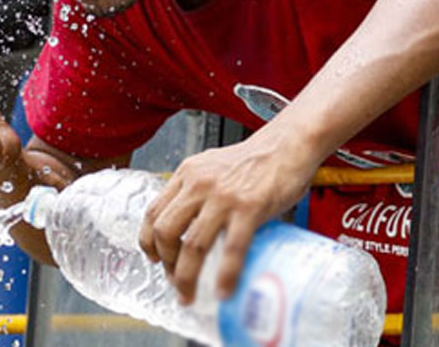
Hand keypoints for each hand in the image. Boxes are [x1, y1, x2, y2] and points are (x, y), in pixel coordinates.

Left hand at [137, 128, 318, 304]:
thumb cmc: (256, 159)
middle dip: (166, 262)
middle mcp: (200, 184)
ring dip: (187, 277)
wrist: (289, 143)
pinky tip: (223, 290)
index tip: (154, 258)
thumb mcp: (214, 167)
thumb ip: (200, 191)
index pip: (153, 211)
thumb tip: (193, 227)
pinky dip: (225, 275)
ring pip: (193, 245)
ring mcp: (223, 197)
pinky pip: (231, 249)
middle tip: (174, 279)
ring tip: (190, 295)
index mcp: (188, 173)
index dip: (149, 241)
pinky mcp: (250, 208)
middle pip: (165, 230)